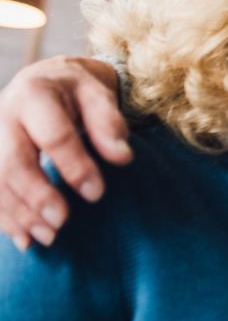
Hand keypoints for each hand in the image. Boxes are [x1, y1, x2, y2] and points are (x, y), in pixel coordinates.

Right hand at [0, 56, 127, 249]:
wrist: (42, 80)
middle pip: (13, 162)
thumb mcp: (98, 95)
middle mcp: (3, 117)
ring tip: (49, 236)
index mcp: (35, 95)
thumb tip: (123, 158)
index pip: (54, 136)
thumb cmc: (76, 92)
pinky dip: (4, 218)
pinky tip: (25, 240)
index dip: (75, 167)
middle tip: (62, 223)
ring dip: (19, 213)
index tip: (96, 194)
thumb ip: (109, 124)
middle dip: (37, 196)